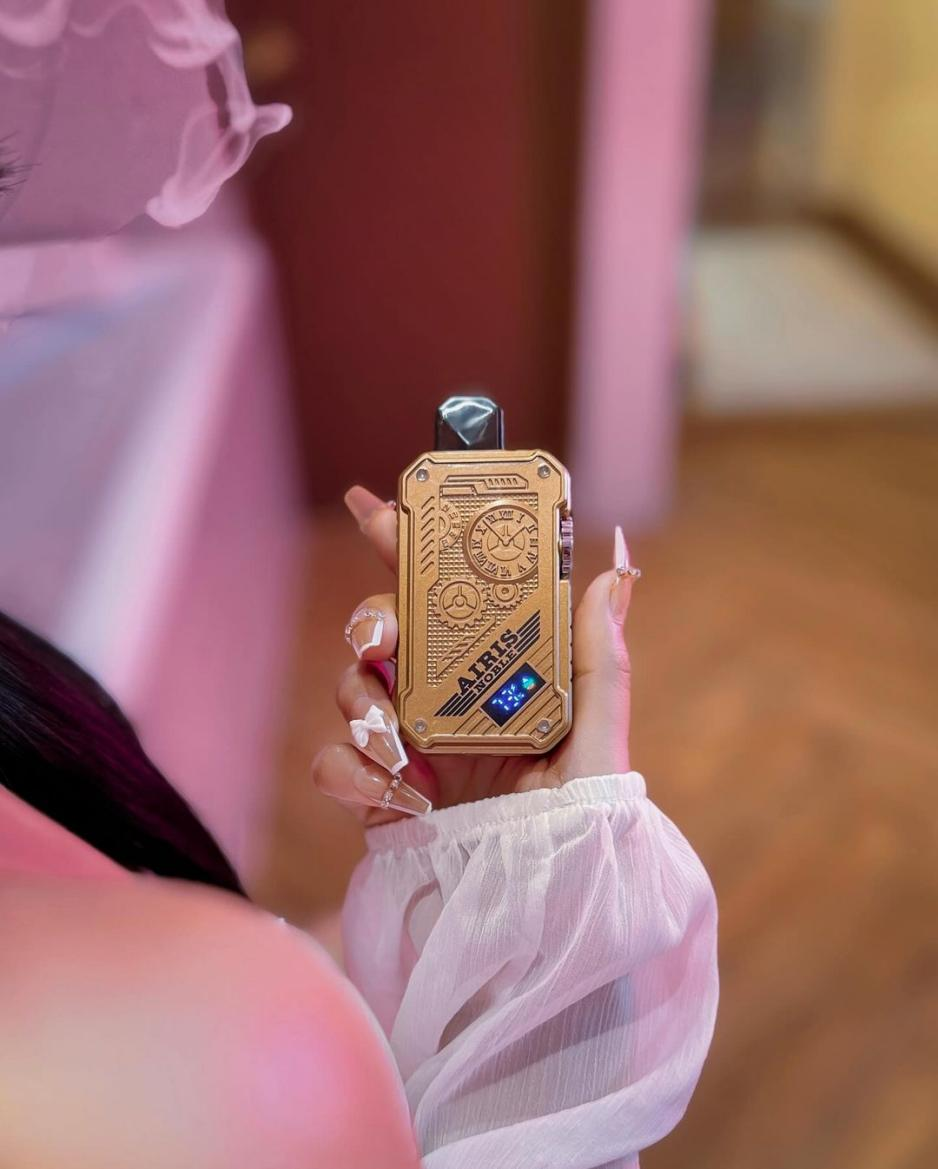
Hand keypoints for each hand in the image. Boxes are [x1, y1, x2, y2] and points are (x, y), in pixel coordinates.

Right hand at [311, 487, 639, 826]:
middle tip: (382, 642)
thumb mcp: (599, 735)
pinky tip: (401, 798)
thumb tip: (611, 572)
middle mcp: (435, 696)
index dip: (403, 543)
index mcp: (482, 670)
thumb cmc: (580, 816)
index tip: (378, 505)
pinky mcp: (374, 791)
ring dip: (363, 705)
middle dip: (369, 623)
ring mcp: (400, 743)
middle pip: (377, 631)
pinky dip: (353, 775)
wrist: (543, 897)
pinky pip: (331, 763)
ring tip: (403, 746)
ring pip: (347, 688)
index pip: (437, 594)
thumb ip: (601, 659)